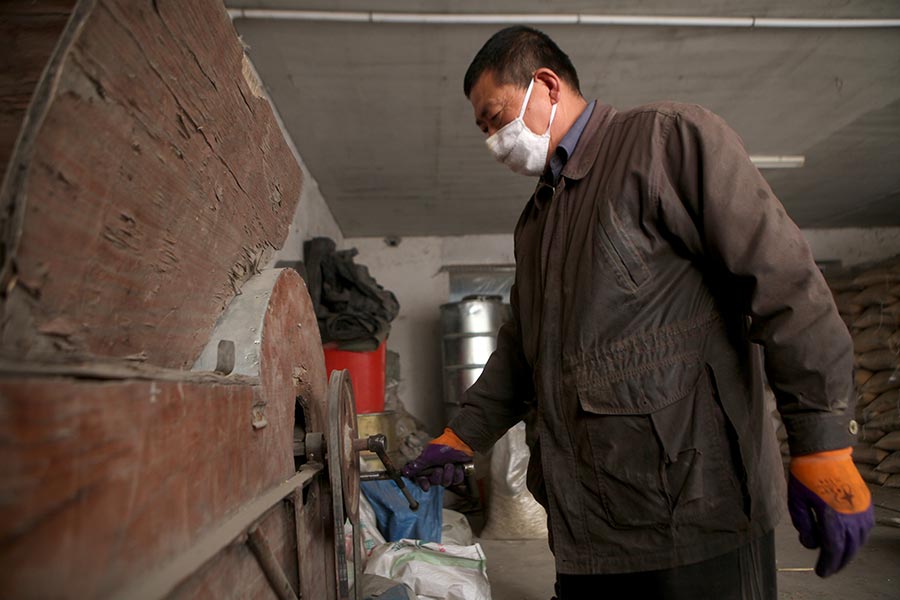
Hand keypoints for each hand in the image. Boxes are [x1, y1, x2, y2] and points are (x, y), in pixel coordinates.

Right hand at [402, 428, 473, 490]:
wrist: (460, 442)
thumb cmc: (442, 446)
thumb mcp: (427, 457)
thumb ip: (416, 466)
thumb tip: (404, 472)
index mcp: (427, 466)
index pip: (422, 479)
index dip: (423, 483)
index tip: (426, 487)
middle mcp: (436, 470)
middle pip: (434, 482)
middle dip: (437, 476)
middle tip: (439, 468)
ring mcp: (447, 472)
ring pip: (446, 483)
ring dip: (448, 474)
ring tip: (450, 464)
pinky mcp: (457, 473)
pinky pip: (456, 481)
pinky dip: (457, 474)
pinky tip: (457, 467)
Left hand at [788, 447, 873, 577]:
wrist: (824, 452)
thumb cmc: (806, 475)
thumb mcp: (796, 502)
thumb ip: (803, 526)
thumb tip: (811, 543)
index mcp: (833, 518)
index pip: (833, 550)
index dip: (828, 564)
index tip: (821, 572)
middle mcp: (852, 518)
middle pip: (848, 550)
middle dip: (838, 562)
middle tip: (828, 569)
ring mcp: (862, 511)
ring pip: (859, 541)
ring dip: (848, 552)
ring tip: (837, 556)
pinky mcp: (866, 504)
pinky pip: (864, 529)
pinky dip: (856, 538)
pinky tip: (847, 540)